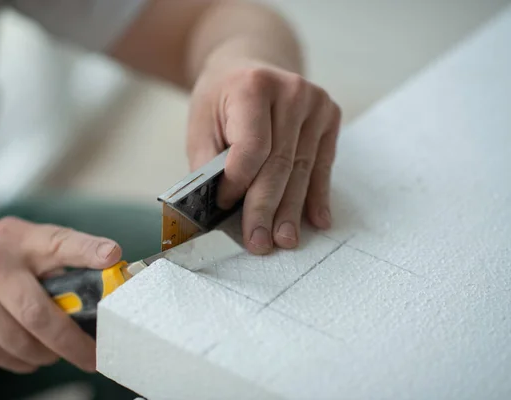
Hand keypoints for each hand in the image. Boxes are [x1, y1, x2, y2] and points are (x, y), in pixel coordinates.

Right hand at [0, 217, 121, 373]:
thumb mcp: (21, 244)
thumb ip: (56, 258)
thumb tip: (104, 285)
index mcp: (21, 238)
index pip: (59, 241)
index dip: (87, 249)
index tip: (112, 256)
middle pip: (39, 312)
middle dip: (71, 342)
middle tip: (93, 356)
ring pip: (22, 341)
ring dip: (46, 354)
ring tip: (55, 351)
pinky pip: (3, 354)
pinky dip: (23, 360)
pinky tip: (28, 353)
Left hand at [187, 60, 341, 254]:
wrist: (249, 66)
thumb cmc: (221, 100)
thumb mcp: (201, 124)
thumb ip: (208, 164)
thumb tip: (216, 210)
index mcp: (252, 87)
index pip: (252, 146)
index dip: (239, 182)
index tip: (224, 206)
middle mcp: (291, 91)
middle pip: (279, 163)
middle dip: (266, 208)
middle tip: (260, 242)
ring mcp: (316, 103)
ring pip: (302, 169)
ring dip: (292, 210)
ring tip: (285, 239)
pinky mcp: (330, 117)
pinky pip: (322, 165)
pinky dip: (316, 195)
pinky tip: (316, 220)